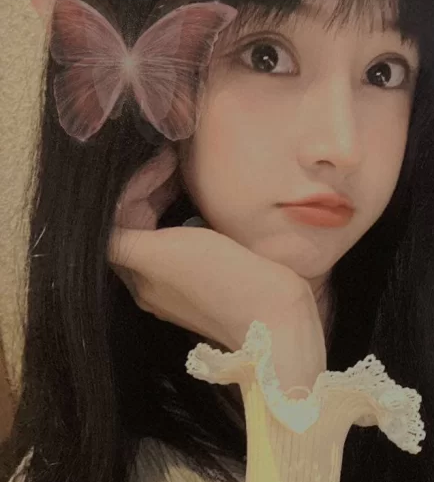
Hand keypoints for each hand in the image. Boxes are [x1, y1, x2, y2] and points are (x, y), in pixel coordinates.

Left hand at [108, 144, 326, 393]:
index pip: (116, 219)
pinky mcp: (211, 288)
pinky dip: (187, 220)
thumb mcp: (163, 254)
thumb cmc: (224, 283)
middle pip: (136, 226)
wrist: (278, 321)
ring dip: (168, 202)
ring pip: (160, 234)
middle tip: (175, 162)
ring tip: (188, 179)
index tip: (164, 160)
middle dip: (149, 190)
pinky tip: (207, 211)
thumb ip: (123, 236)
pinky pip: (184, 246)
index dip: (134, 185)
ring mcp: (182, 287)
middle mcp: (153, 284)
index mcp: (138, 275)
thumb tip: (106, 215)